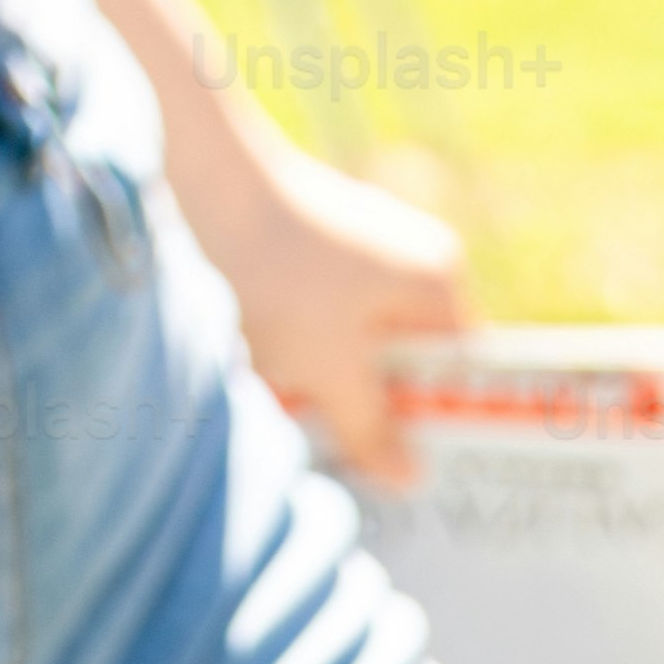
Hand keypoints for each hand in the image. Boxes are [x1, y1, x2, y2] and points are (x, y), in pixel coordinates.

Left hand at [170, 103, 475, 490]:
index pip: (458, 370)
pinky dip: (294, 349)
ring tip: (291, 400)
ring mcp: (356, 248)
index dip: (437, 423)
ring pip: (352, 344)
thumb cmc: (282, 275)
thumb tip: (413, 479)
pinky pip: (316, 320)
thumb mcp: (333, 369)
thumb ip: (373, 427)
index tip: (412, 473)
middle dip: (369, 405)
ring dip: (325, 379)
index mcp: (437, 282)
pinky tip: (263, 363)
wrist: (205, 184)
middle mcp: (406, 259)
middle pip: (403, 360)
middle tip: (346, 453)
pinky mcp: (306, 248)